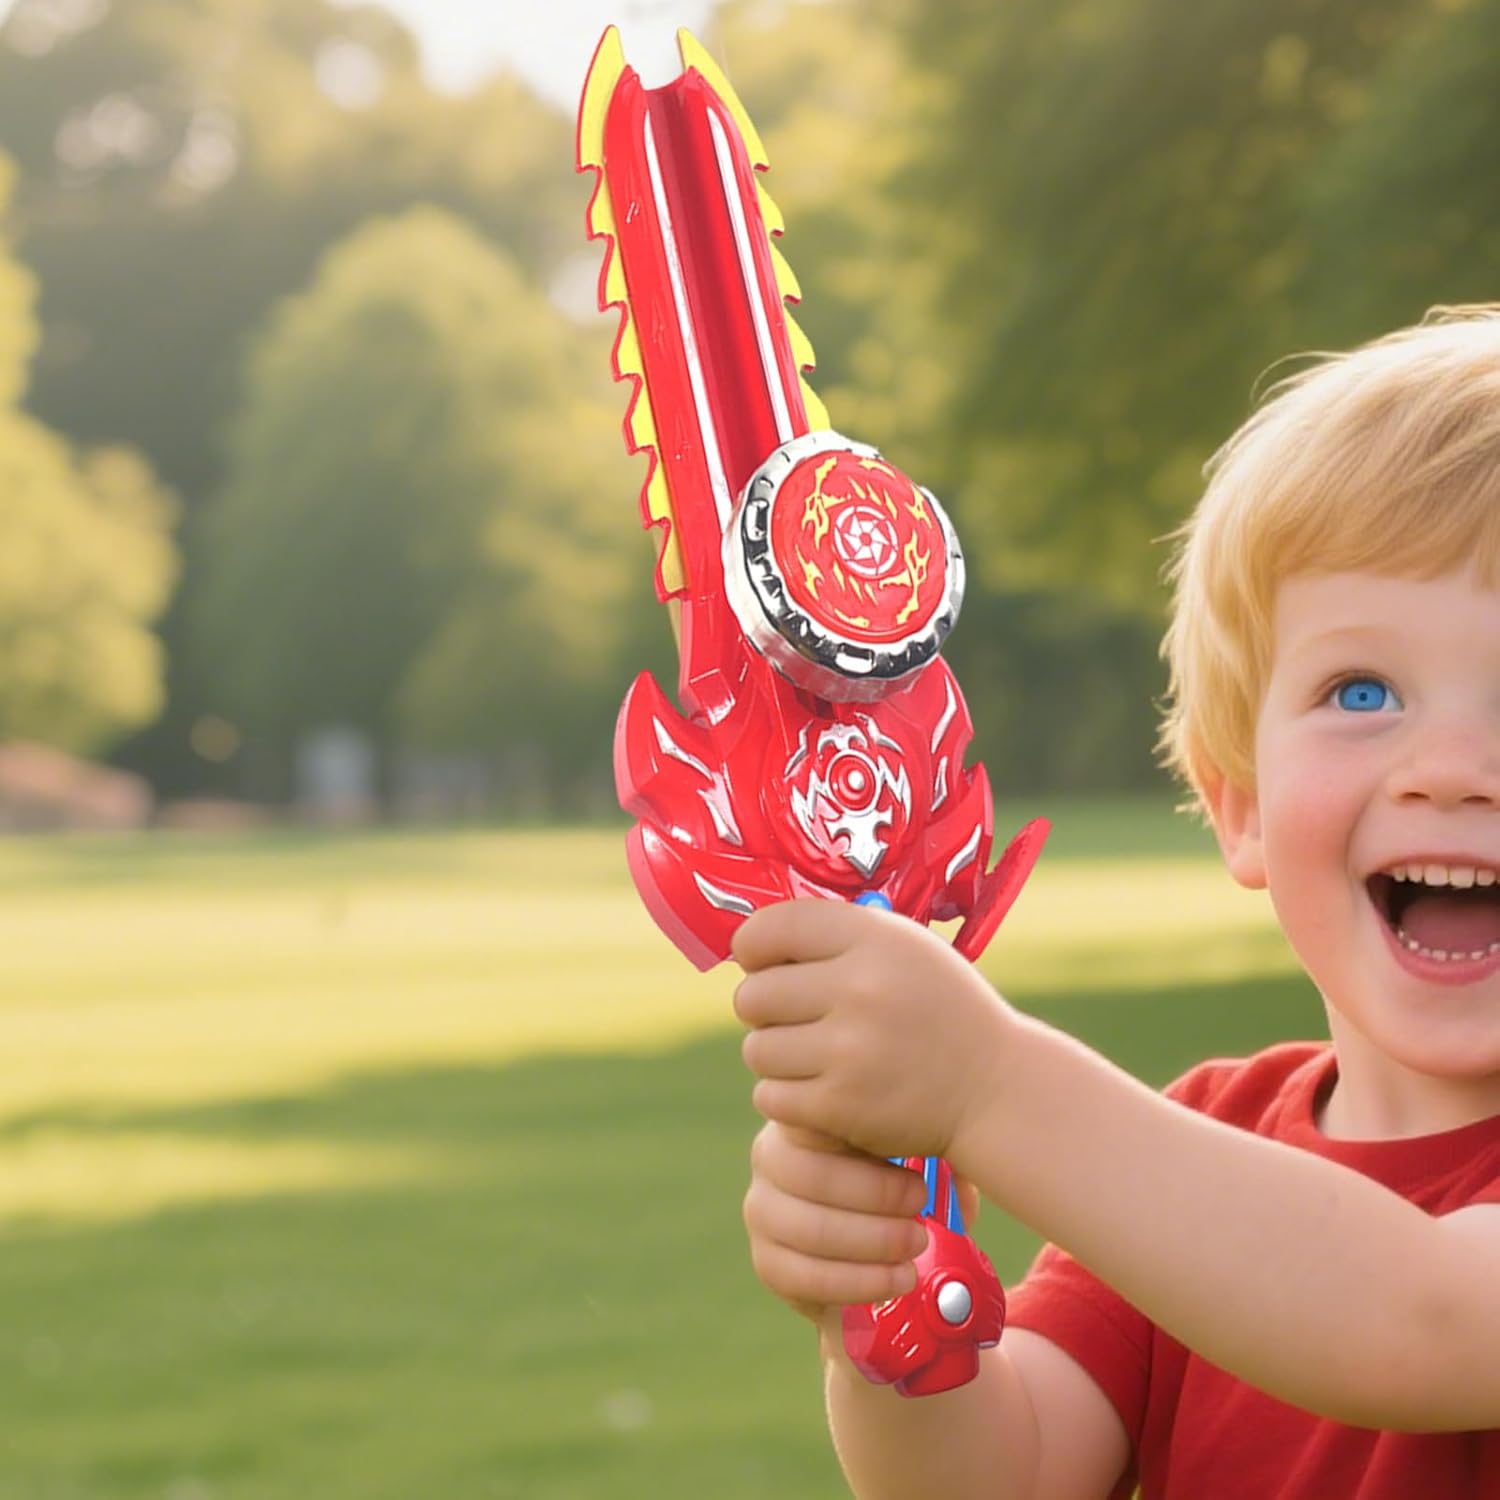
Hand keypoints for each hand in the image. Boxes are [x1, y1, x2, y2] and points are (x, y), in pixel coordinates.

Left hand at [732, 899, 1014, 1167]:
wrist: (995, 1087)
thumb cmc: (938, 1009)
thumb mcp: (903, 947)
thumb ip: (834, 936)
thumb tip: (746, 942)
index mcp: (874, 939)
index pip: (771, 928)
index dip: (754, 947)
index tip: (764, 963)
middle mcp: (860, 989)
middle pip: (752, 995)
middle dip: (765, 1009)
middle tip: (797, 1019)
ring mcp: (849, 1051)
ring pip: (757, 1049)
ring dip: (776, 1056)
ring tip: (814, 1057)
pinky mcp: (841, 1106)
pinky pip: (770, 1097)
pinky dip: (786, 1099)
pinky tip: (818, 1091)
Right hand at [743, 1122, 927, 1327]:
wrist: (870, 1246)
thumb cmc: (896, 1181)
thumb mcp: (914, 1152)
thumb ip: (930, 1148)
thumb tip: (955, 1175)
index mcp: (803, 1116)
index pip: (819, 1118)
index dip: (869, 1149)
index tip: (920, 1178)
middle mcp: (770, 1156)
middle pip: (810, 1175)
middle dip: (875, 1196)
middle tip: (921, 1209)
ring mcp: (761, 1210)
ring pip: (808, 1228)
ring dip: (870, 1241)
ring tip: (916, 1245)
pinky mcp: (766, 1260)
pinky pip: (804, 1276)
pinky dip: (857, 1282)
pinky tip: (896, 1279)